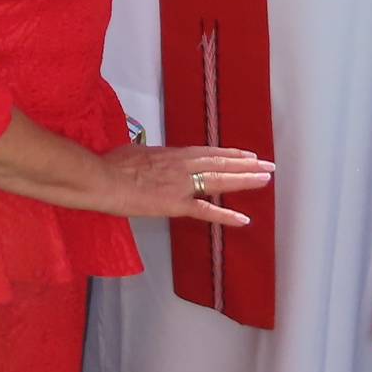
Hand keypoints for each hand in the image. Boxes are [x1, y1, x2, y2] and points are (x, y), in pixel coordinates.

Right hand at [96, 142, 272, 226]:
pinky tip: (243, 220)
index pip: (207, 152)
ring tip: (265, 179)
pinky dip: (226, 215)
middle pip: (220, 162)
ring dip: (244, 179)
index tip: (247, 154)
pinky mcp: (177, 204)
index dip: (229, 153)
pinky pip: (206, 211)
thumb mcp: (134, 153)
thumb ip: (148, 157)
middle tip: (268, 164)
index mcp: (172, 154)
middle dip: (246, 164)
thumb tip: (146, 159)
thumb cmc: (111, 164)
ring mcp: (182, 184)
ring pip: (219, 180)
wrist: (103, 178)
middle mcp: (182, 165)